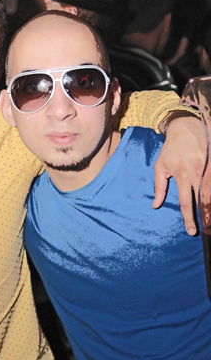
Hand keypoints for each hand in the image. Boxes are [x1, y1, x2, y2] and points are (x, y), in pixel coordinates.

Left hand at [153, 116, 205, 234]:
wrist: (187, 128)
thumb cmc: (171, 149)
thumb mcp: (160, 166)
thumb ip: (159, 186)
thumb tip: (155, 205)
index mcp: (183, 176)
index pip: (186, 202)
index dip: (188, 218)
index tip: (191, 231)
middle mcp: (198, 174)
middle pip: (204, 201)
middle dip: (206, 217)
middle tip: (206, 230)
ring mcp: (209, 169)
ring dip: (210, 207)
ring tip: (209, 221)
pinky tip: (210, 203)